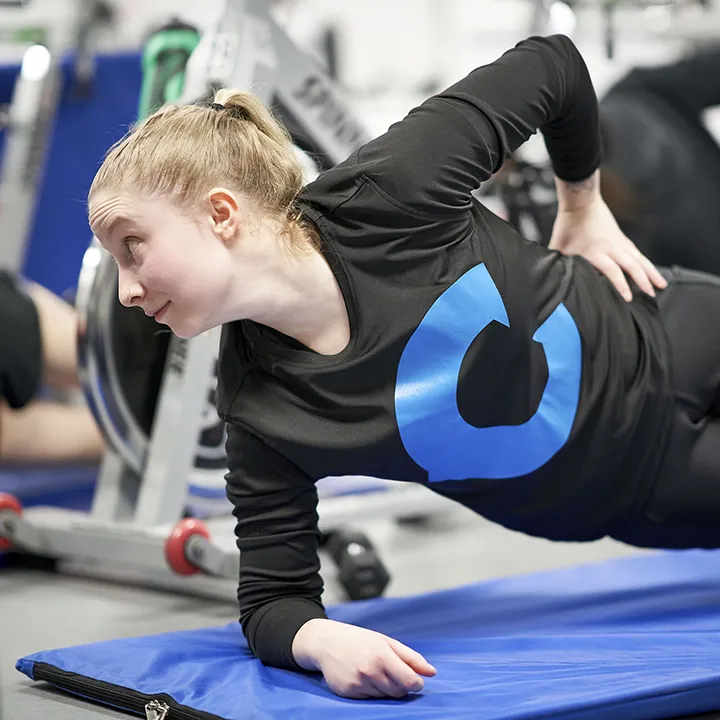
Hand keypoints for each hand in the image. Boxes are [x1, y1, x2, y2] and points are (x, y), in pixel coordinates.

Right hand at [292, 618, 436, 698]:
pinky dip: (371, 691)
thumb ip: (411, 658)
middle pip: (399, 692)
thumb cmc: (360, 640)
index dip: (416, 683)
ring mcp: (358, 683)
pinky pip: (370, 699)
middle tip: (390, 671)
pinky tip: (363, 676)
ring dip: (385, 688)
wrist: (327, 643)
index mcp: (382, 655)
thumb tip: (433, 672)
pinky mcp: (349, 693)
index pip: (410, 681)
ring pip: (385, 696)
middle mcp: (370, 670)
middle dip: (400, 685)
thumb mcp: (387, 642)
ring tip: (375, 671)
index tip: (415, 680)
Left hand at [548, 195, 666, 301]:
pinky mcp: (621, 238)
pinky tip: (651, 270)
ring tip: (661, 284)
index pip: (612, 271)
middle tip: (652, 295)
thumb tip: (553, 280)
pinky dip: (645, 262)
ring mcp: (618, 242)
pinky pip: (636, 252)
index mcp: (595, 252)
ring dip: (651, 272)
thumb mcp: (558, 248)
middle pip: (632, 265)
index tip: (629, 298)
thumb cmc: (568, 225)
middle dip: (643, 281)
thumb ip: (558, 265)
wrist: (581, 202)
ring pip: (639, 258)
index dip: (621, 285)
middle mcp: (611, 247)